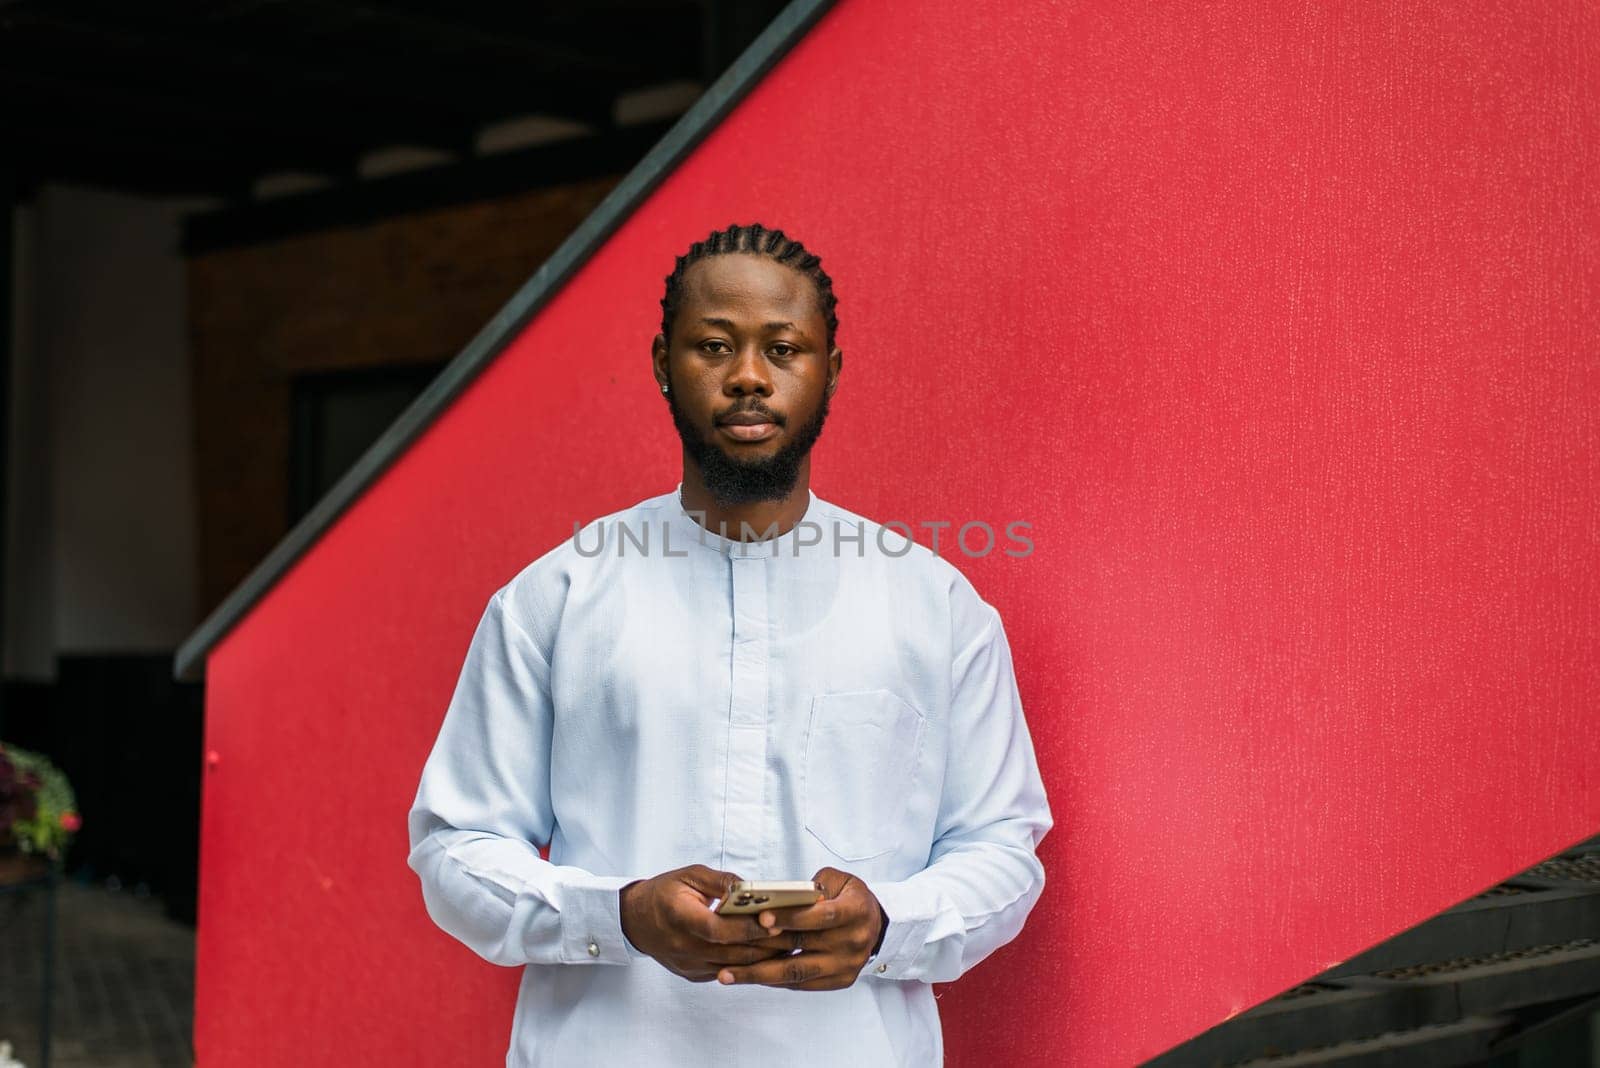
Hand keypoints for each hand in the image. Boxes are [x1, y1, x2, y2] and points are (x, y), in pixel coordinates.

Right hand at [618, 864, 795, 982]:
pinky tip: (768, 956)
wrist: (634, 920)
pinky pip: (726, 972)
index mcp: (681, 918)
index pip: (720, 929)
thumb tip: (751, 889)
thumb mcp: (689, 875)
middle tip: (797, 936)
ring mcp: (688, 965)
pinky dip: (747, 965)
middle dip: (767, 945)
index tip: (776, 922)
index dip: (749, 928)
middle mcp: (684, 947)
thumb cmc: (664, 892)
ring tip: (790, 947)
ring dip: (763, 958)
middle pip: (733, 952)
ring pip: (733, 967)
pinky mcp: (693, 974)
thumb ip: (721, 882)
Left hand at [714, 866, 884, 990]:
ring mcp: (846, 966)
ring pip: (796, 972)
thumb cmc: (849, 896)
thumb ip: (811, 887)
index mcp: (855, 912)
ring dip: (758, 974)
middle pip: (802, 947)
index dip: (791, 917)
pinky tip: (748, 977)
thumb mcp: (838, 879)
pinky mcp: (839, 981)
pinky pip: (801, 984)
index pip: (820, 916)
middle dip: (763, 947)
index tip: (761, 917)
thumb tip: (777, 898)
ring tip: (726, 975)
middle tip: (728, 949)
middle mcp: (852, 942)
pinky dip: (773, 981)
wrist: (876, 925)